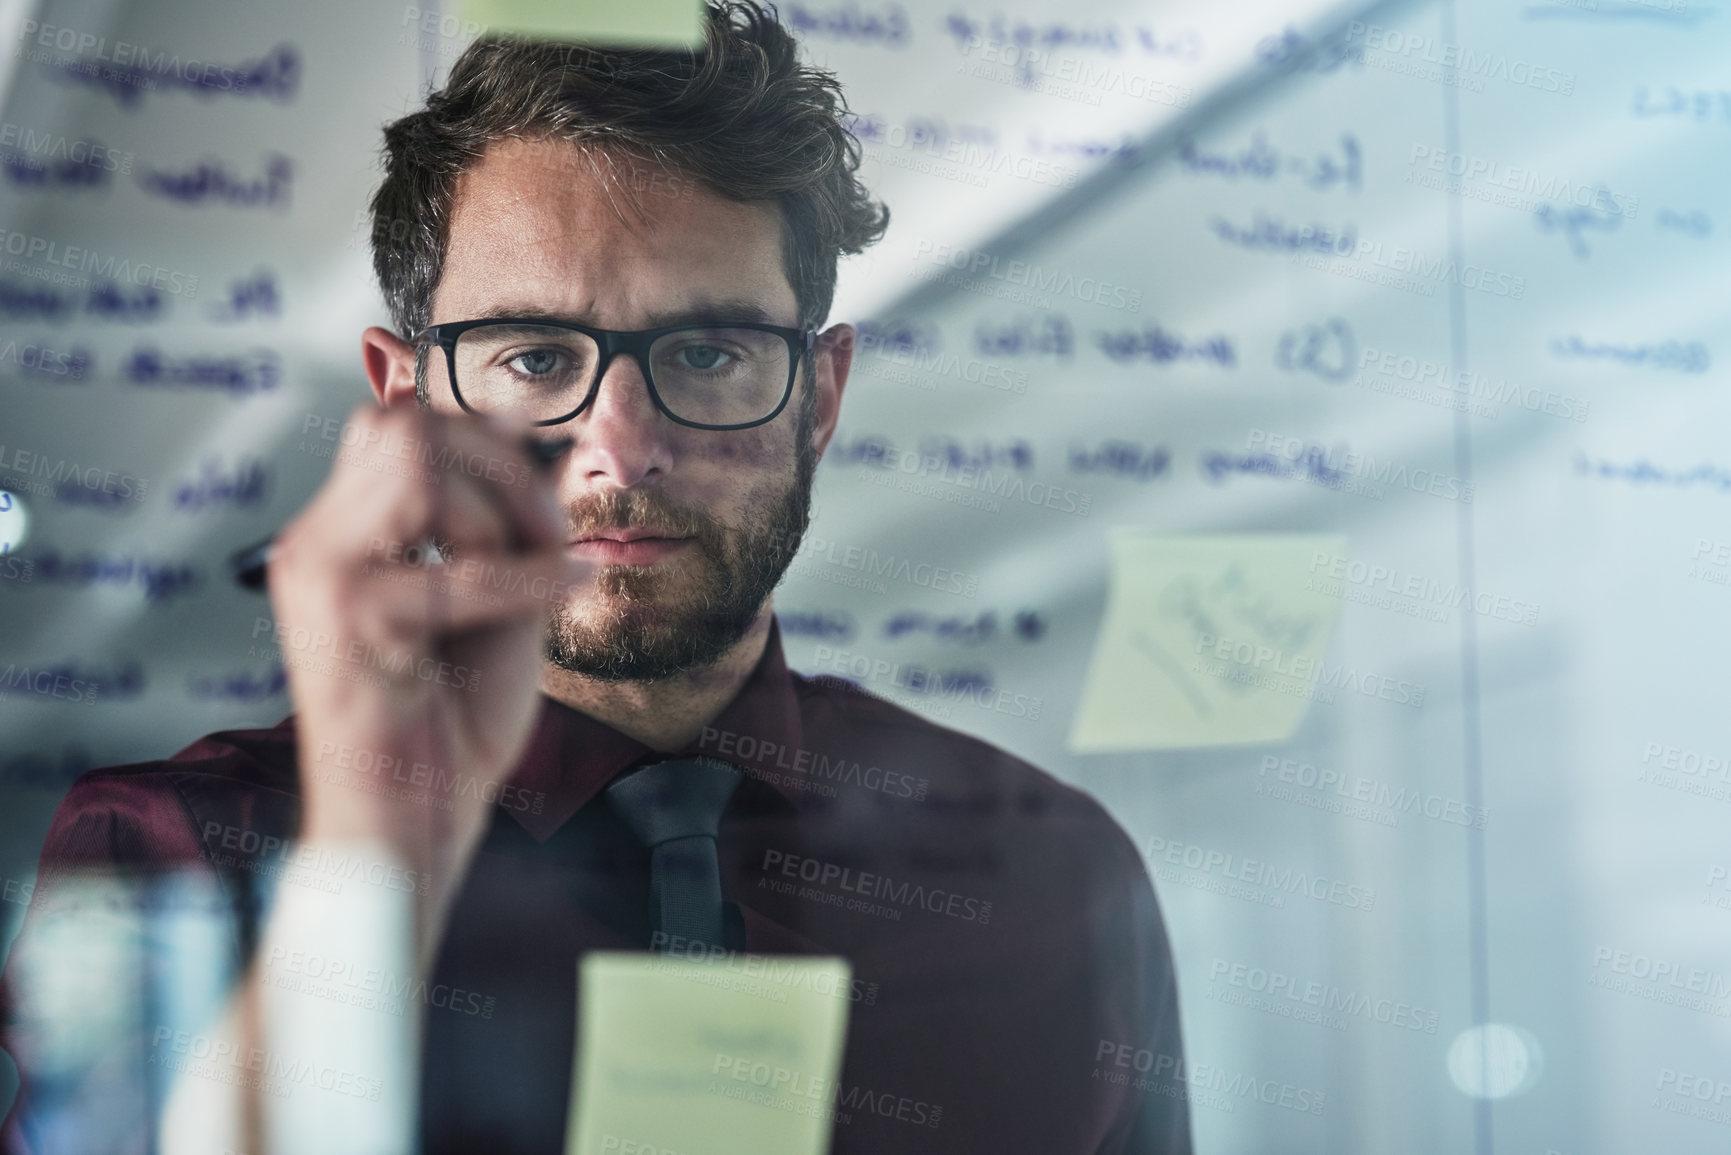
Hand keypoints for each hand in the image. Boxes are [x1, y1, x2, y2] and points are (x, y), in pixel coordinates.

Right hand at [266, 405, 587, 946]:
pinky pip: (455, 568)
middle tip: (551, 535)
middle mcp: (316, 543)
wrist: (411, 825)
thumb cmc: (449, 723)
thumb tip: (522, 427)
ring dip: (504, 515)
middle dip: (500, 465)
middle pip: (405, 427)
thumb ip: (498, 522)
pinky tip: (566, 591)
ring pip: (421, 469)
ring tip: (544, 571)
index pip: (396, 424)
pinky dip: (525, 579)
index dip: (480, 433)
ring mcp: (321, 575)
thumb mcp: (490, 598)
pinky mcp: (348, 620)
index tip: (544, 481)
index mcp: (342, 536)